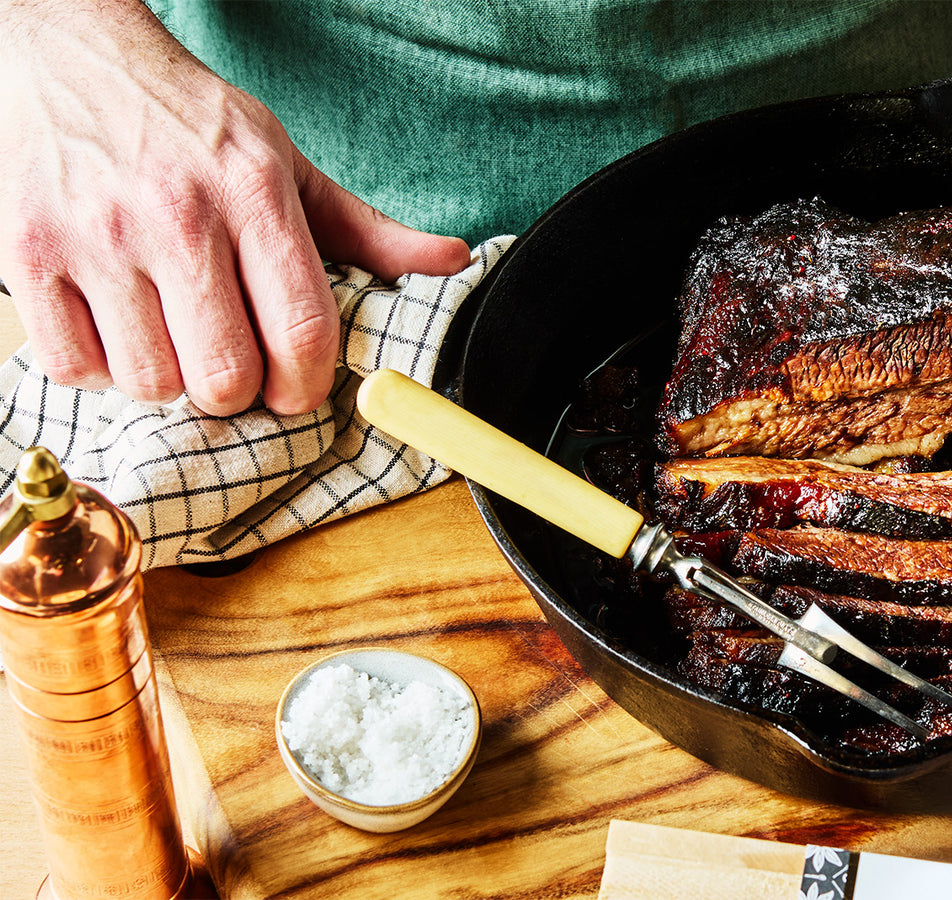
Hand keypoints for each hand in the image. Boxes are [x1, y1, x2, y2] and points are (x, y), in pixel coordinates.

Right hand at [0, 0, 471, 415]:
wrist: (73, 58)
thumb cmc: (192, 126)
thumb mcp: (287, 164)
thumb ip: (366, 228)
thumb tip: (449, 262)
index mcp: (254, 195)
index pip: (303, 331)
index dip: (308, 386)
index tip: (299, 389)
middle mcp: (176, 216)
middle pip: (226, 376)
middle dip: (240, 390)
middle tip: (235, 364)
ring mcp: (96, 237)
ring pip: (152, 382)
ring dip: (170, 378)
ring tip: (173, 335)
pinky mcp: (27, 254)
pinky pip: (76, 367)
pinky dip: (102, 367)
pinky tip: (119, 326)